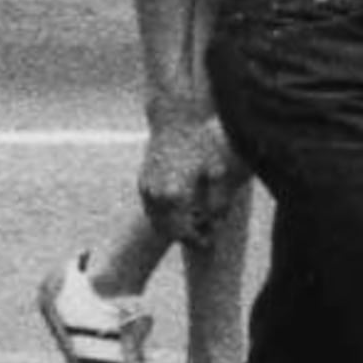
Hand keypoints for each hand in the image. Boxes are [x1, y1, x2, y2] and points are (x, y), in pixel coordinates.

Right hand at [139, 104, 233, 239]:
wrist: (174, 121)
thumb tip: (217, 220)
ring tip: (192, 226)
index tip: (209, 241)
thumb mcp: (218, 169)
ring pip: (155, 221)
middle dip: (184, 237)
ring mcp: (146, 188)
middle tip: (202, 237)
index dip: (196, 240)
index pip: (181, 231)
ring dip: (171, 228)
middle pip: (166, 230)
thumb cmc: (200, 142)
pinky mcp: (142, 181)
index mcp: (175, 194)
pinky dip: (162, 217)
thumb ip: (220, 199)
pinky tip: (179, 213)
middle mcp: (156, 194)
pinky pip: (150, 208)